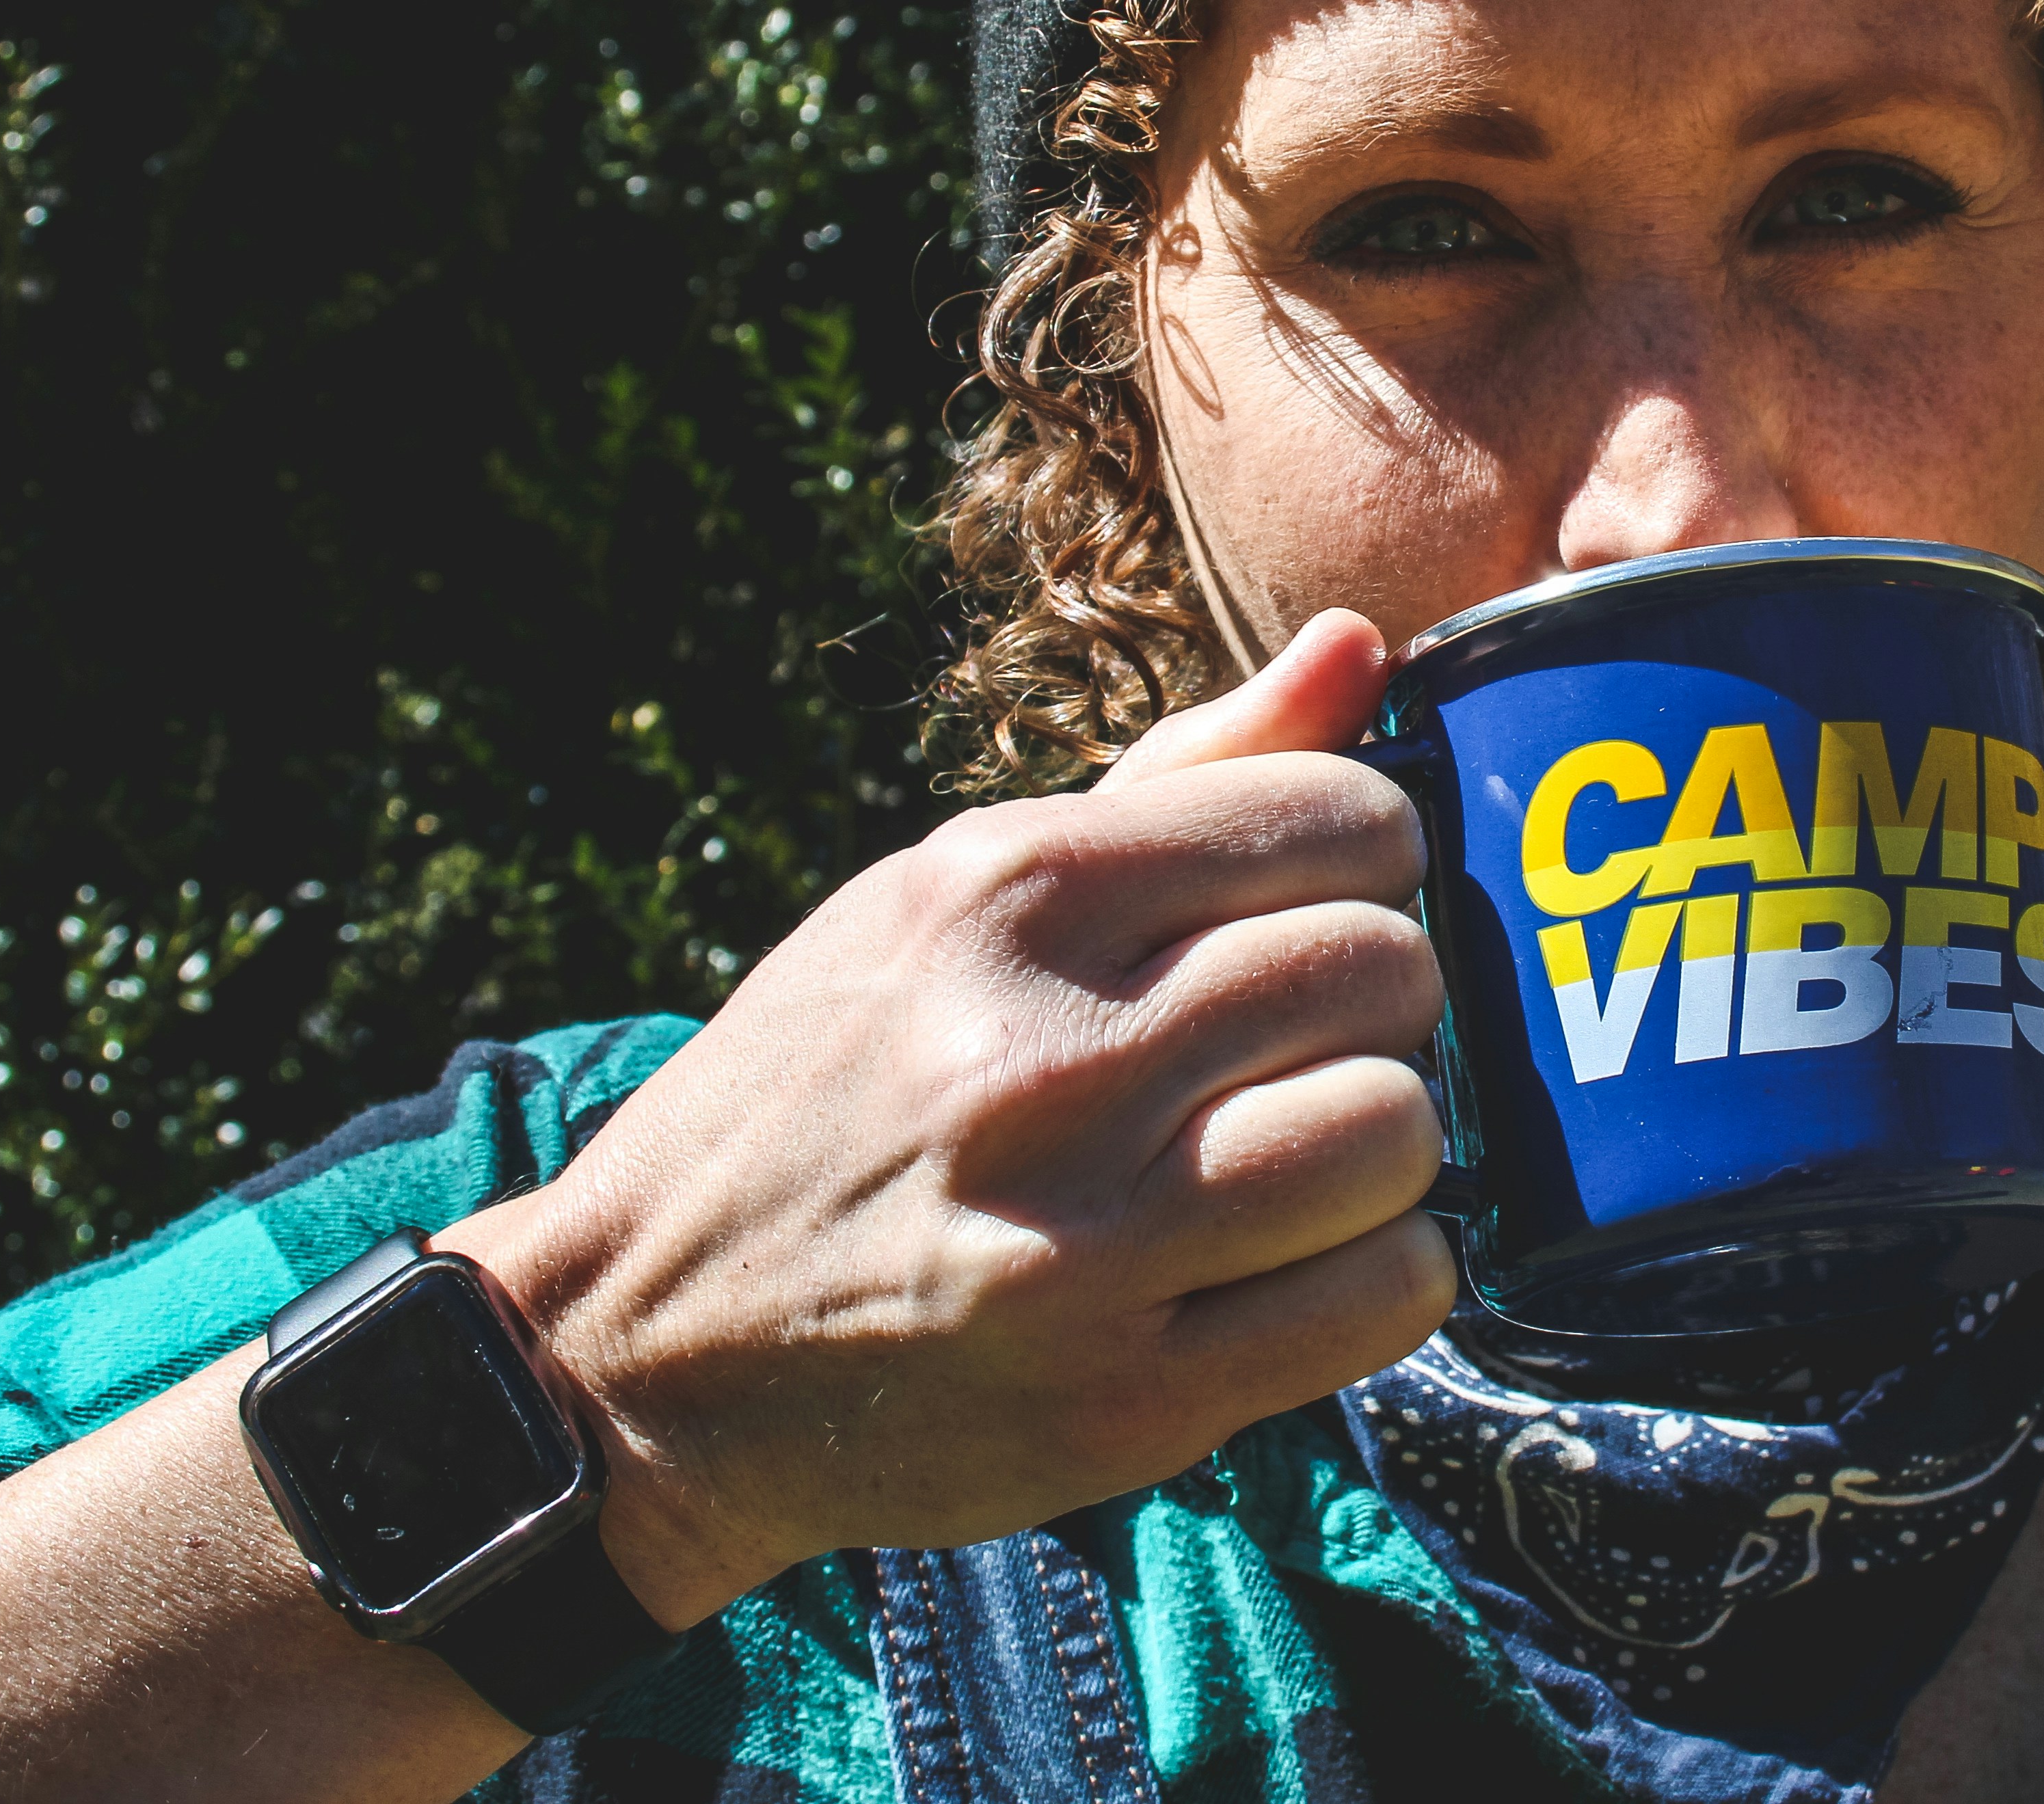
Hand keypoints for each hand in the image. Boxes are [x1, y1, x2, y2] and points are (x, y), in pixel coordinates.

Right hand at [452, 612, 1452, 1622]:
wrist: (643, 1350)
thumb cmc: (829, 1092)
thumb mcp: (949, 897)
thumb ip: (1181, 775)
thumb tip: (1365, 643)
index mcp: (1003, 894)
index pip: (1338, 815)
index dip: (1364, 859)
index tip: (1309, 909)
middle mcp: (1042, 1058)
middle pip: (1383, 971)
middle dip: (1373, 1002)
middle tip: (1298, 1043)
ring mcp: (1086, 1243)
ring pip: (1400, 1130)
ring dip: (1380, 1144)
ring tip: (1294, 1153)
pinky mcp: (1129, 1400)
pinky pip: (1391, 1294)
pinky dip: (1380, 1272)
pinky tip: (1296, 1261)